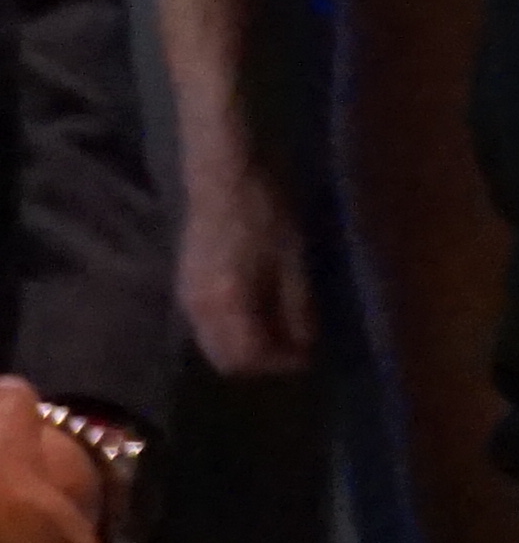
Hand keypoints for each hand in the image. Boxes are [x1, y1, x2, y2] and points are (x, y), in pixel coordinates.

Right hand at [177, 162, 312, 377]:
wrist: (222, 179)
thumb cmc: (264, 213)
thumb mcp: (293, 259)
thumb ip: (297, 306)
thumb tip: (305, 344)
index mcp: (227, 304)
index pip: (250, 356)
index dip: (281, 363)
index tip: (310, 356)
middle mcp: (199, 310)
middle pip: (226, 360)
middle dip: (262, 363)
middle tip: (295, 349)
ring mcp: (186, 300)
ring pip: (213, 346)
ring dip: (245, 349)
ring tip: (280, 333)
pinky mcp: (184, 288)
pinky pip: (206, 329)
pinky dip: (231, 334)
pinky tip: (258, 315)